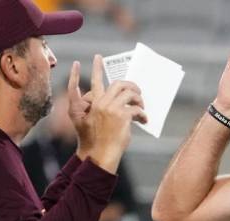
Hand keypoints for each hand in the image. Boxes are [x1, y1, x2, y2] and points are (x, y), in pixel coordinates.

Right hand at [68, 55, 146, 172]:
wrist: (100, 154)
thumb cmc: (95, 140)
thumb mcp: (86, 122)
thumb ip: (98, 108)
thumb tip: (118, 103)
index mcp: (93, 103)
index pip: (94, 81)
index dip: (95, 68)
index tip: (98, 58)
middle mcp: (102, 102)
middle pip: (119, 83)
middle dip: (132, 85)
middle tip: (138, 92)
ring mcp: (112, 108)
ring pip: (130, 93)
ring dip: (139, 99)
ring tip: (142, 107)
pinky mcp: (123, 116)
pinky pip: (137, 109)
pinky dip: (143, 114)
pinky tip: (144, 120)